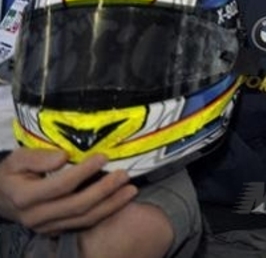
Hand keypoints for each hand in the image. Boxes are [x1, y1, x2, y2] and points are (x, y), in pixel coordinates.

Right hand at [0, 148, 136, 233]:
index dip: (84, 171)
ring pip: (84, 219)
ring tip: (131, 190)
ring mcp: (47, 226)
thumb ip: (38, 157)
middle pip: (77, 206)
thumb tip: (64, 156)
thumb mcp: (17, 159)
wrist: (1, 198)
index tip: (104, 156)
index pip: (61, 186)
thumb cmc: (12, 173)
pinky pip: (84, 224)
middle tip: (125, 175)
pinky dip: (104, 213)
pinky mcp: (56, 230)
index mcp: (25, 197)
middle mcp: (36, 216)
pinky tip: (120, 201)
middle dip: (105, 190)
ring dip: (111, 205)